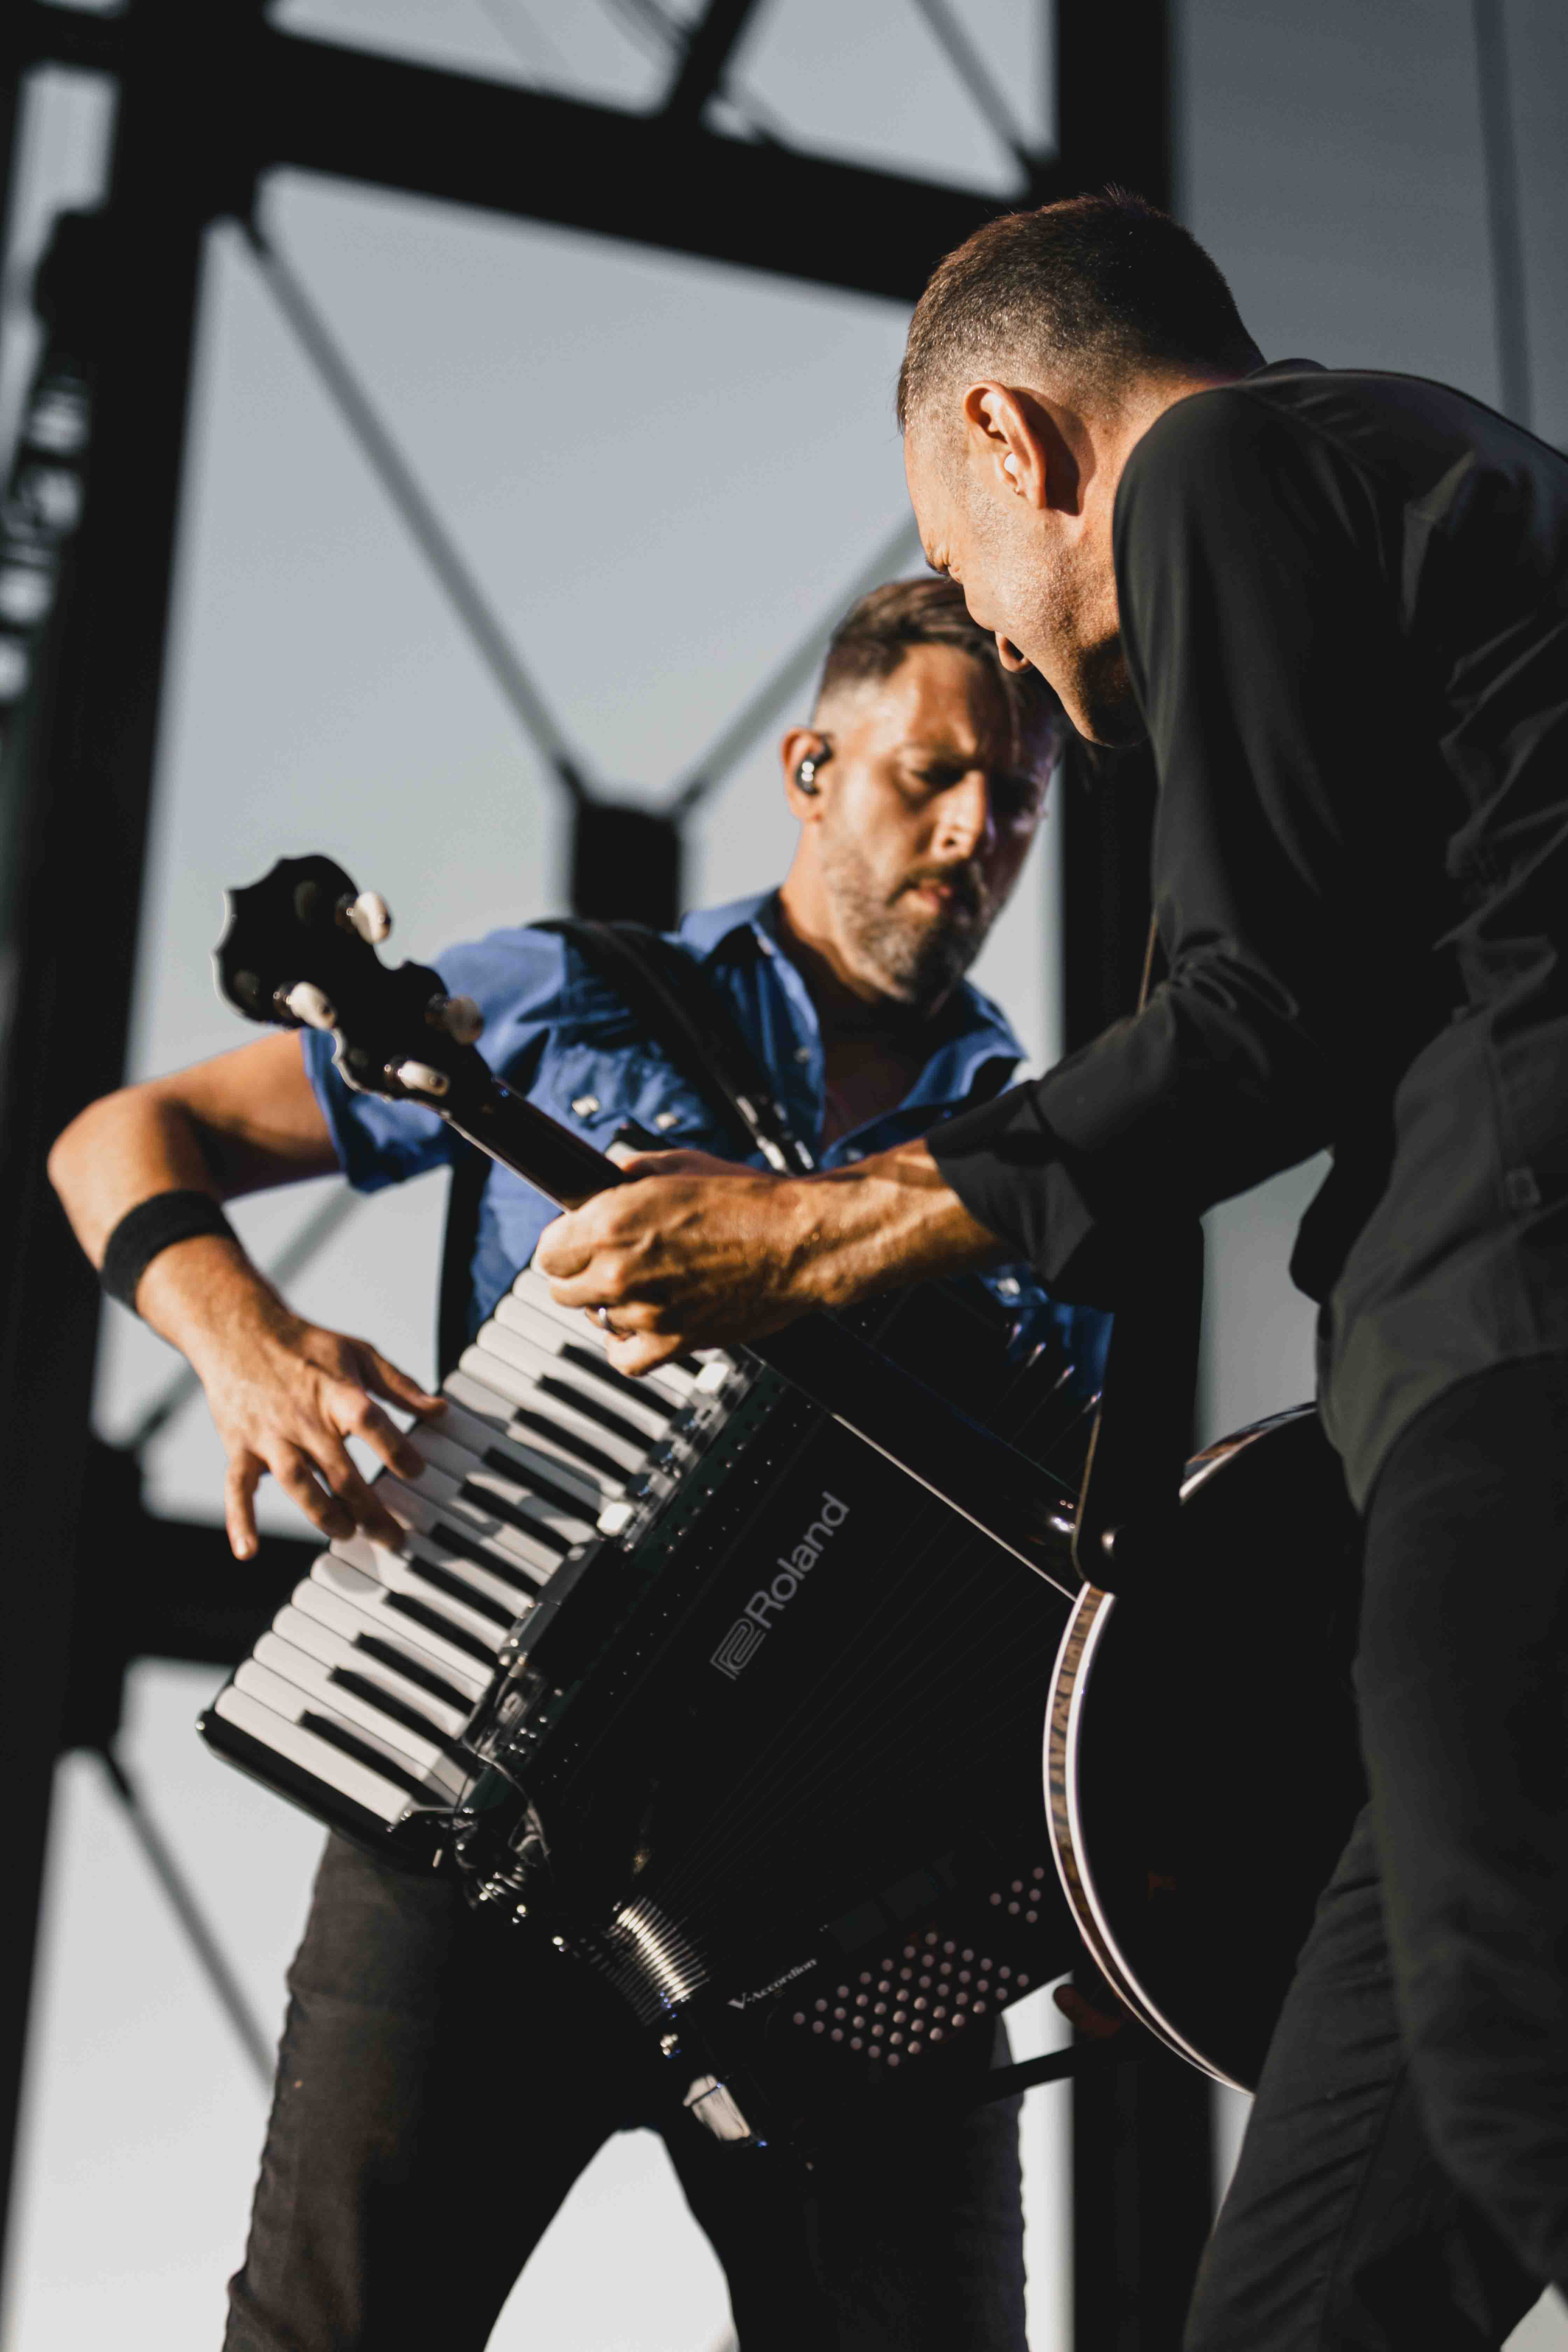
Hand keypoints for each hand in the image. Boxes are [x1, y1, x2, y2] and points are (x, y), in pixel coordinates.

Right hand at [187, 1290, 441, 1559]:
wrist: (238, 1332)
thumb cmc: (305, 1346)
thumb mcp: (359, 1353)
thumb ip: (399, 1385)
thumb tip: (439, 1410)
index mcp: (335, 1392)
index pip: (369, 1421)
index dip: (395, 1448)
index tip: (417, 1472)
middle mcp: (303, 1418)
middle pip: (339, 1468)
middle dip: (367, 1507)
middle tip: (392, 1537)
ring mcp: (269, 1436)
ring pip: (297, 1482)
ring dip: (322, 1513)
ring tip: (346, 1533)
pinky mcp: (240, 1448)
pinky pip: (237, 1487)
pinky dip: (240, 1519)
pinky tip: (247, 1550)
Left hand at [535, 1147, 820, 1373]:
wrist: (801, 1242)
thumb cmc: (750, 1201)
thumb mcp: (681, 1164)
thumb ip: (632, 1173)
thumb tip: (606, 1182)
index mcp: (612, 1223)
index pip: (548, 1251)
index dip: (563, 1242)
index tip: (577, 1240)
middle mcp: (620, 1271)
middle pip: (562, 1289)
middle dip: (580, 1272)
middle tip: (607, 1260)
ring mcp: (646, 1312)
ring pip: (594, 1319)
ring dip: (608, 1303)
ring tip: (637, 1285)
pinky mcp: (674, 1343)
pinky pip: (624, 1358)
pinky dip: (624, 1346)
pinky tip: (636, 1327)